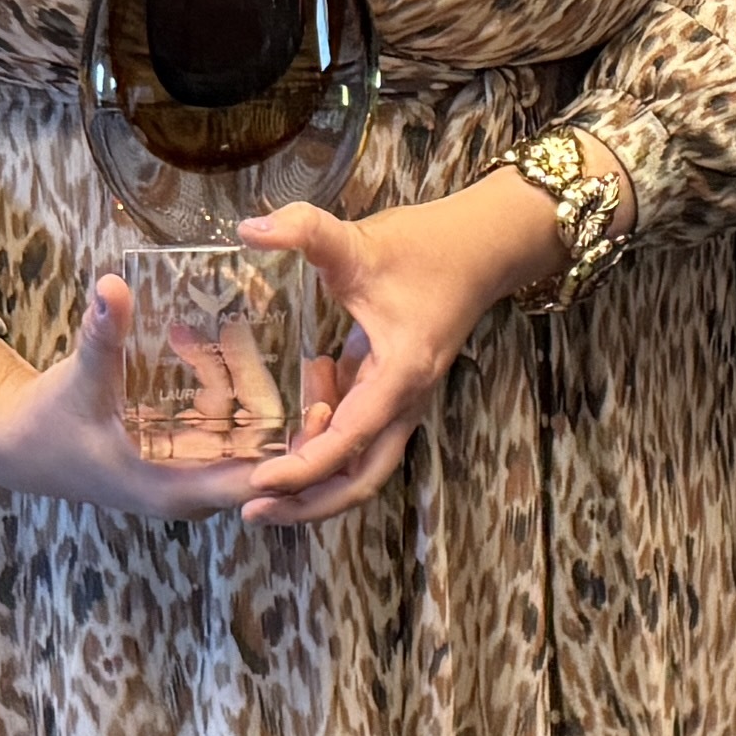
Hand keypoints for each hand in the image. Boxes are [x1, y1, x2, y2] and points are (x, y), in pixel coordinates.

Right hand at [0, 280, 358, 527]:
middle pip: (259, 451)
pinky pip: (214, 418)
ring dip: (249, 385)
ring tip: (259, 330)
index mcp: (176, 486)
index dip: (298, 449)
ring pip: (238, 429)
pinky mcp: (174, 449)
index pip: (258, 478)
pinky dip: (218, 383)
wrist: (13, 446)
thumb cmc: (47, 425)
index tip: (331, 408)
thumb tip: (113, 285)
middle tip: (317, 358)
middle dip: (287, 408)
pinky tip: (209, 338)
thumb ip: (102, 335)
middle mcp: (189, 485)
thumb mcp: (79, 379)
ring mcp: (183, 468)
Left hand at [222, 175, 570, 526]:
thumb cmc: (430, 246)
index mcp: (400, 376)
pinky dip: (326, 441)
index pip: (347, 442)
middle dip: (307, 503)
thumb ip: (306, 230)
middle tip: (252, 509)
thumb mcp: (361, 241)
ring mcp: (402, 400)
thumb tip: (250, 227)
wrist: (484, 245)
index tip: (257, 482)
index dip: (301, 470)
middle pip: (360, 480)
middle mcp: (405, 401)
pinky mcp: (394, 389)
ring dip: (316, 480)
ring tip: (263, 481)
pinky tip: (300, 411)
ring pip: (362, 464)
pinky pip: (360, 434)